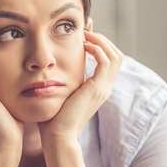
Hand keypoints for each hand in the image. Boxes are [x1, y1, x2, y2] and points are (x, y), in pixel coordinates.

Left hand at [38, 29, 123, 143]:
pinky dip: (97, 49)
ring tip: (85, 35)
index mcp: (98, 90)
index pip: (108, 61)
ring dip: (102, 41)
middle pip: (117, 56)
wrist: (57, 136)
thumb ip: (61, 81)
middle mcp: (105, 88)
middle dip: (103, 40)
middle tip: (86, 30)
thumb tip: (50, 69)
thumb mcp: (60, 94)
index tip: (85, 32)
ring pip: (115, 56)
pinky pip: (106, 61)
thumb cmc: (53, 119)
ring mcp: (103, 89)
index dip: (100, 45)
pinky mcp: (97, 88)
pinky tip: (83, 45)